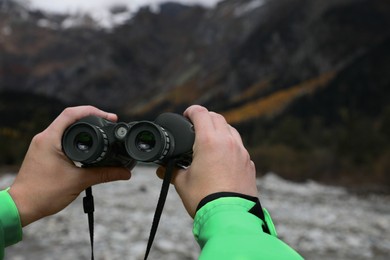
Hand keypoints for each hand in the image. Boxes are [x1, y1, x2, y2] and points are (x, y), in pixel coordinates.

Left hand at [8, 106, 130, 226]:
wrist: (22, 207)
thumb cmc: (43, 194)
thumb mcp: (79, 181)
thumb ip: (104, 174)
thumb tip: (125, 172)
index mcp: (50, 139)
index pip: (72, 113)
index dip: (94, 111)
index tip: (110, 117)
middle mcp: (44, 137)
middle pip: (71, 118)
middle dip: (92, 118)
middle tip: (109, 123)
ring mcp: (43, 144)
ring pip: (66, 128)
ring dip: (84, 127)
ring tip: (101, 131)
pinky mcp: (44, 152)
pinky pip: (62, 138)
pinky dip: (76, 138)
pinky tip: (87, 145)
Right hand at [157, 105, 257, 217]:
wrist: (229, 218)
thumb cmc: (204, 199)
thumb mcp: (182, 183)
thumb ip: (171, 172)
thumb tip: (161, 170)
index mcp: (209, 141)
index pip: (201, 113)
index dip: (191, 111)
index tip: (186, 115)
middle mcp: (227, 142)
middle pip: (217, 117)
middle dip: (205, 117)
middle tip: (196, 125)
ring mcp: (241, 152)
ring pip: (231, 130)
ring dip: (220, 129)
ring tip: (210, 139)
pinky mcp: (248, 164)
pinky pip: (239, 147)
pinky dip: (230, 145)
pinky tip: (223, 157)